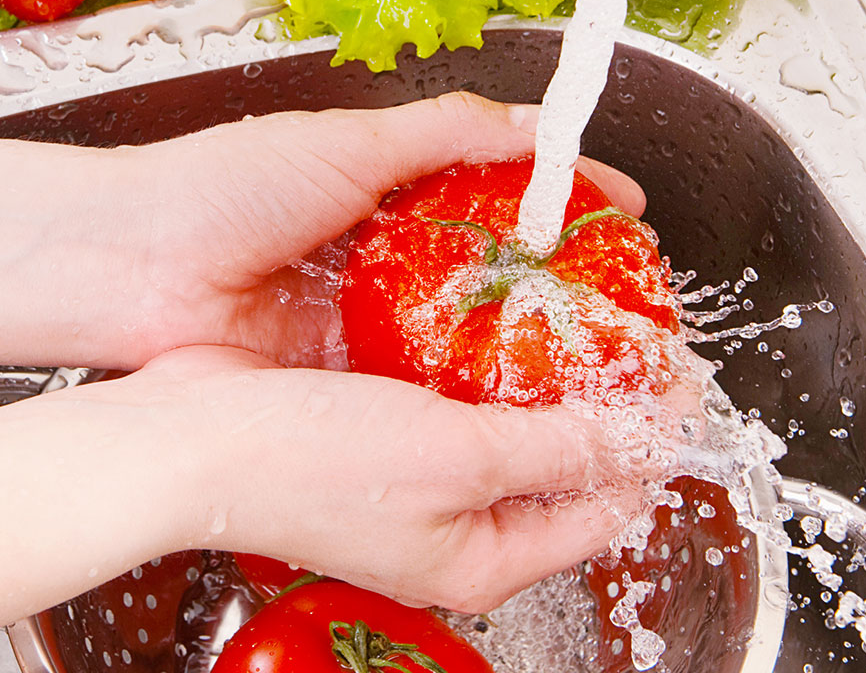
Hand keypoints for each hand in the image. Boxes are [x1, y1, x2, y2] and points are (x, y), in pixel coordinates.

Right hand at [83, 344, 689, 612]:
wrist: (186, 436)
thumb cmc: (306, 464)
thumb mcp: (459, 457)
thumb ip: (559, 449)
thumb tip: (643, 435)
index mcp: (483, 559)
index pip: (604, 507)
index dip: (650, 440)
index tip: (679, 374)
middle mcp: (453, 526)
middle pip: (560, 465)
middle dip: (600, 400)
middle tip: (632, 330)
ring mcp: (414, 479)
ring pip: (507, 421)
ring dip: (540, 369)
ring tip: (574, 306)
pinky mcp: (376, 429)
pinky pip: (449, 391)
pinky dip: (476, 355)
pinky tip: (488, 306)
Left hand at [105, 93, 645, 365]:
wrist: (130, 269)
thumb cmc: (221, 188)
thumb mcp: (347, 144)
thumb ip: (447, 133)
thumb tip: (540, 126)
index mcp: (385, 194)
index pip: (501, 197)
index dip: (566, 208)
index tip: (632, 222)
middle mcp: (382, 263)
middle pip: (494, 281)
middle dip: (562, 300)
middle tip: (632, 318)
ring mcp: (363, 326)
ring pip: (463, 345)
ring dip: (524, 360)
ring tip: (600, 372)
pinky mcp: (339, 384)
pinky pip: (417, 395)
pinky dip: (465, 403)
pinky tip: (521, 413)